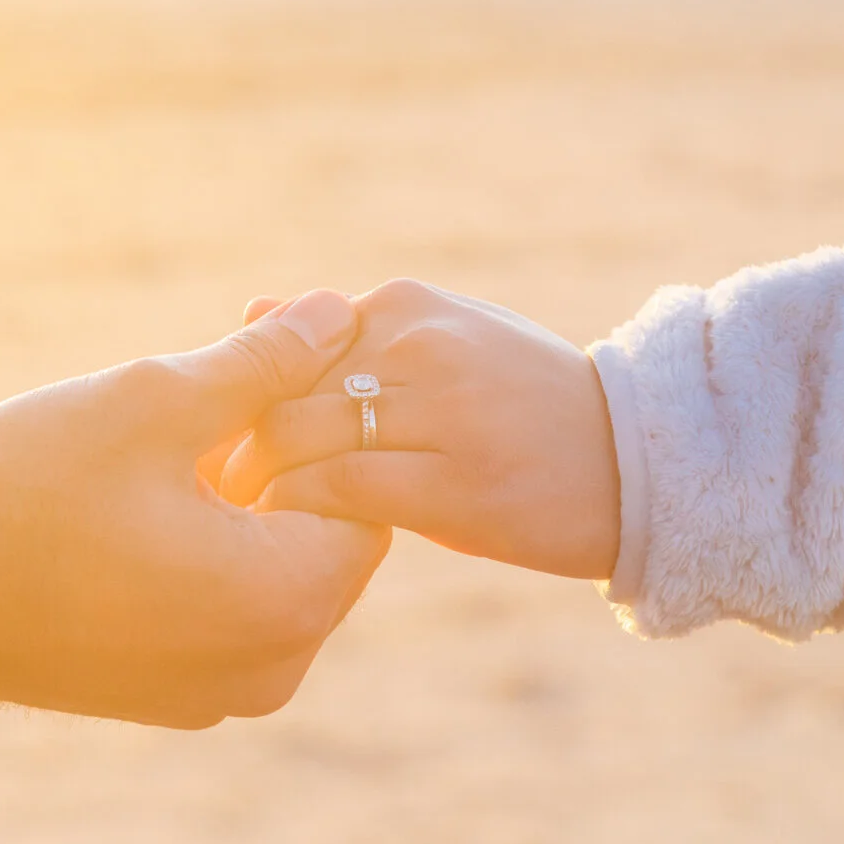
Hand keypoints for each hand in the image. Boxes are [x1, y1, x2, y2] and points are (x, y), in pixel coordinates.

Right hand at [0, 290, 390, 727]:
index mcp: (285, 599)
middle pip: (325, 534)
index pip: (366, 492)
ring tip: (189, 418)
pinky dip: (214, 547)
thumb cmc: (31, 490)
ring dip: (248, 493)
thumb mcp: (157, 403)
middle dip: (287, 446)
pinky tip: (157, 486)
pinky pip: (229, 609)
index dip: (326, 409)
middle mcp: (271, 665)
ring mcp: (219, 692)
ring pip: (276, 569)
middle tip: (235, 362)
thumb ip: (264, 362)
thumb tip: (341, 311)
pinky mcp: (171, 696)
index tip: (274, 346)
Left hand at [219, 280, 619, 579]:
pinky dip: (299, 511)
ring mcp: (440, 410)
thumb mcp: (443, 340)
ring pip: (299, 436)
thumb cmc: (524, 404)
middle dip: (233, 443)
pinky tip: (291, 538)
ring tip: (238, 519)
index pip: (286, 344)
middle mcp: (420, 343)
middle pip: (280, 389)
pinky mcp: (453, 480)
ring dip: (256, 482)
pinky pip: (339, 489)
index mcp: (409, 305)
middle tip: (206, 491)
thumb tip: (255, 308)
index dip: (240, 398)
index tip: (212, 442)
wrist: (636, 463)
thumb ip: (351, 331)